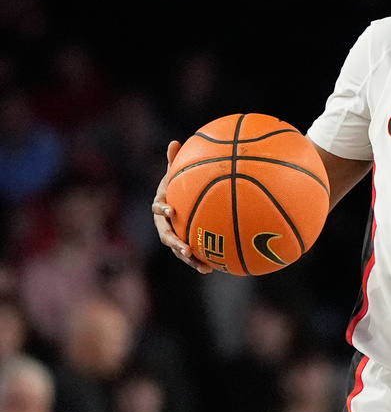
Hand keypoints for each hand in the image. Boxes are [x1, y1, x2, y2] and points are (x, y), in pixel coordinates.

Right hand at [151, 140, 212, 273]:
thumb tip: (175, 141)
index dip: (162, 210)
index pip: (158, 209)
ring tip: (201, 266)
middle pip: (167, 236)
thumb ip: (174, 161)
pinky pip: (190, 255)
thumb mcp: (174, 174)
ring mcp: (173, 237)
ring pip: (178, 250)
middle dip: (175, 243)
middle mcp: (164, 225)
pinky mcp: (183, 244)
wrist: (174, 204)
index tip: (170, 210)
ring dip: (188, 258)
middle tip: (185, 248)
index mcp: (161, 207)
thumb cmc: (175, 187)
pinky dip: (199, 262)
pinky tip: (212, 269)